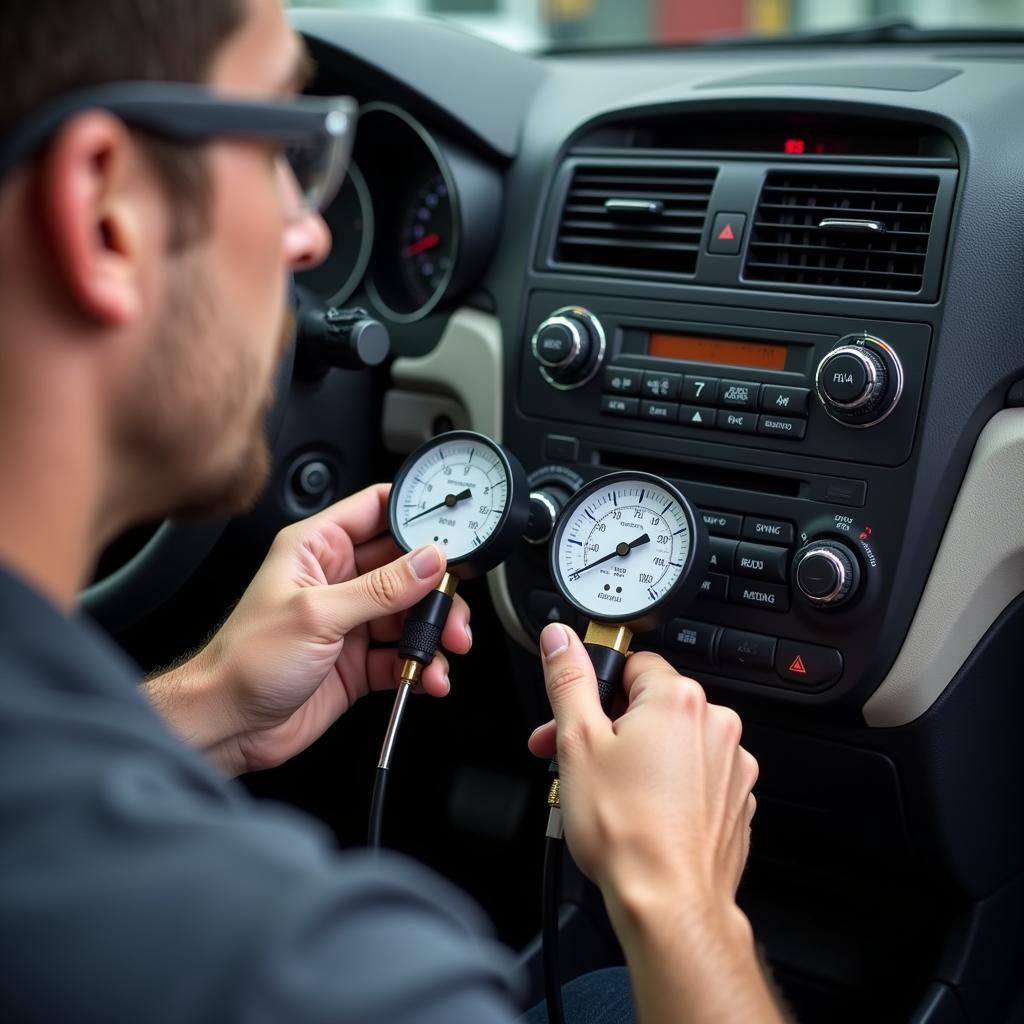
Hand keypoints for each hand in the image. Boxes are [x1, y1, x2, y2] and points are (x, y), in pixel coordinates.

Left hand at [148, 484, 470, 775]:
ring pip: (411, 613)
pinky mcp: (359, 660)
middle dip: (437, 585)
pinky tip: (427, 675)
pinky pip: (404, 654)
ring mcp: (350, 620)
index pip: (377, 510)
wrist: (227, 727)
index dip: (416, 513)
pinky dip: (422, 665)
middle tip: (452, 604)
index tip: (451, 529)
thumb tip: (429, 561)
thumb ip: (381, 588)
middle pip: (406, 565)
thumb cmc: (245, 661)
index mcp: (317, 548)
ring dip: (435, 630)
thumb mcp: (318, 614)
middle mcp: (337, 579)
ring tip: (446, 647)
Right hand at [529, 623, 756, 925]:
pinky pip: (694, 775)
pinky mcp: (735, 800)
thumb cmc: (627, 831)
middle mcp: (715, 724)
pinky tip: (639, 811)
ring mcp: (731, 765)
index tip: (578, 715)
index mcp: (679, 699)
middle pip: (651, 705)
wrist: (670, 904)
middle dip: (610, 727)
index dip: (596, 690)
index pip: (633, 664)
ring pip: (672, 742)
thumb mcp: (578, 742)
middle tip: (577, 758)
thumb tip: (561, 640)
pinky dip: (667, 785)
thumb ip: (569, 680)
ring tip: (606, 792)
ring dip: (638, 756)